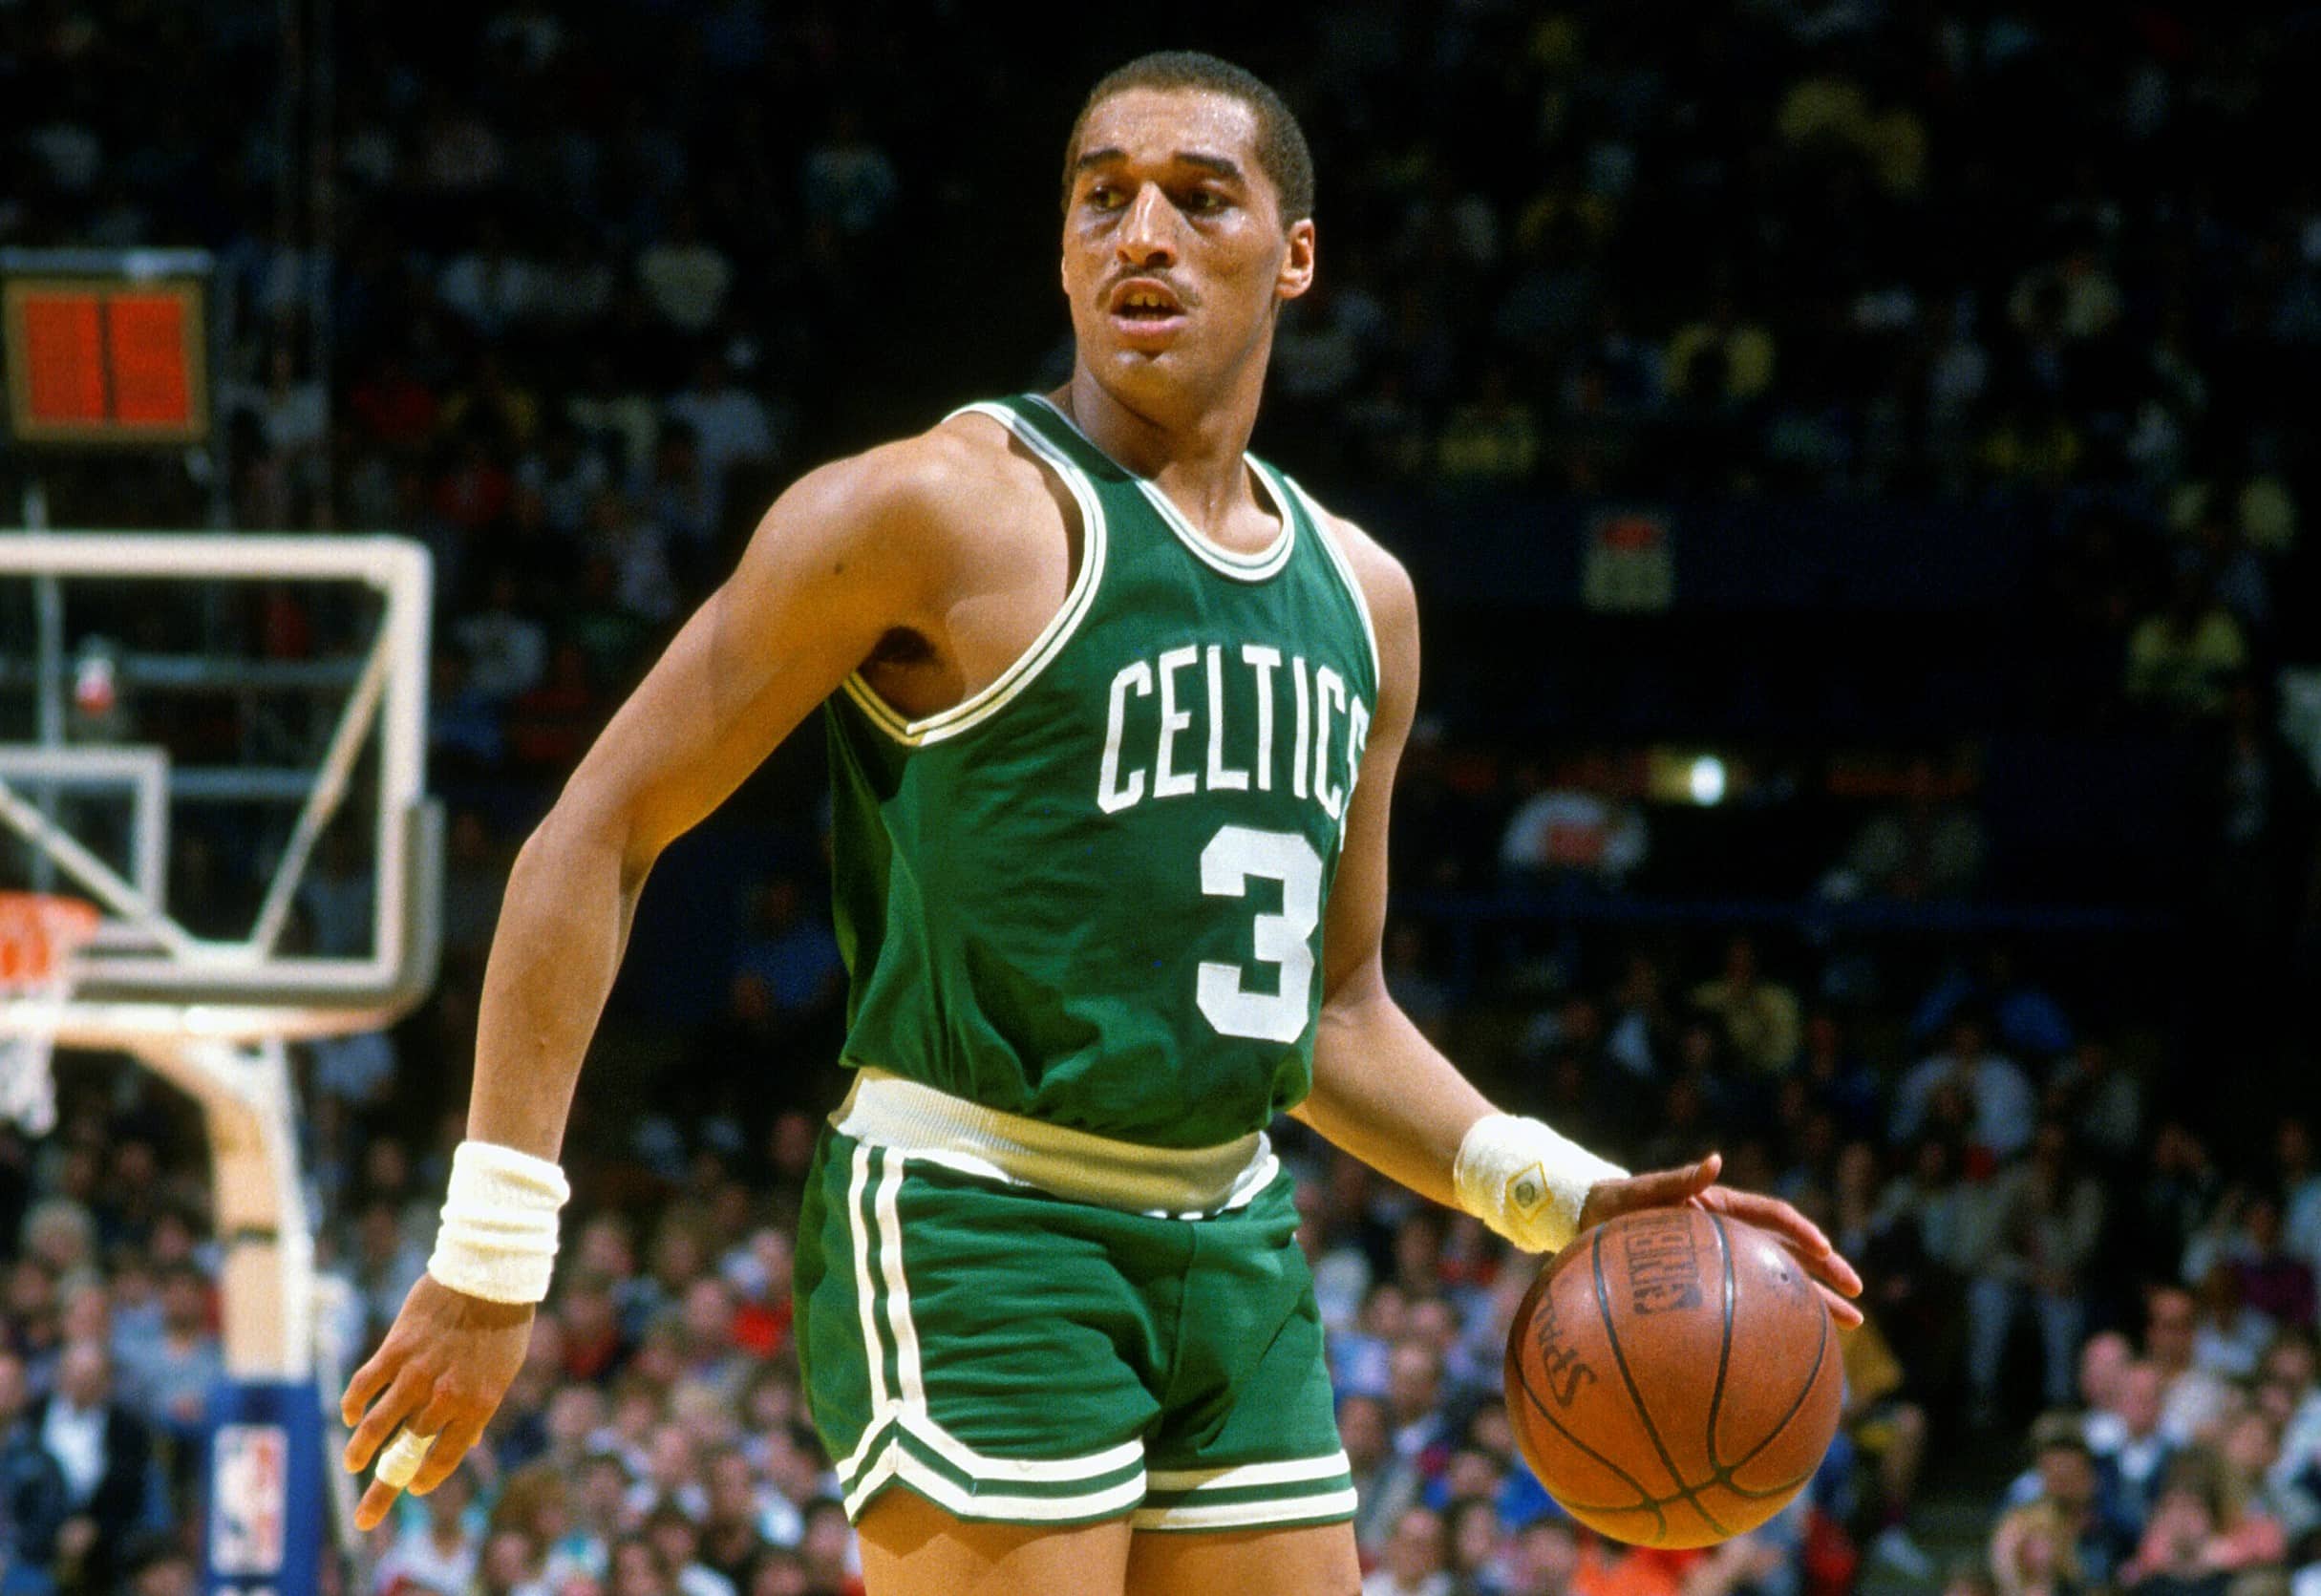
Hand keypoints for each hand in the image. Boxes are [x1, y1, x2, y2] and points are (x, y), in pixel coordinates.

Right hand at [340, 1272, 533, 1529]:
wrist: (490, 1276)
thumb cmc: (502, 1326)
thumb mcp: (503, 1372)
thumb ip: (480, 1407)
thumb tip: (470, 1439)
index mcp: (477, 1405)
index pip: (446, 1456)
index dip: (427, 1478)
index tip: (414, 1488)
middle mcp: (445, 1396)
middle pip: (408, 1449)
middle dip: (385, 1483)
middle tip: (366, 1515)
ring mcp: (417, 1374)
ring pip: (378, 1425)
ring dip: (361, 1450)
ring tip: (352, 1463)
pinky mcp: (395, 1351)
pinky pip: (365, 1386)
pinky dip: (354, 1405)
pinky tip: (351, 1416)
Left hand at [1576, 1152, 1864, 1326]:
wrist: (1590, 1226)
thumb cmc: (1613, 1207)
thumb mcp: (1638, 1193)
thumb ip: (1675, 1180)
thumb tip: (1713, 1160)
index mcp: (1719, 1206)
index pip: (1771, 1216)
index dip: (1799, 1230)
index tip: (1822, 1248)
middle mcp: (1730, 1233)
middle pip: (1790, 1252)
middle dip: (1827, 1270)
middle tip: (1858, 1292)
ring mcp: (1726, 1261)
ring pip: (1781, 1281)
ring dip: (1817, 1300)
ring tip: (1854, 1323)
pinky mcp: (1714, 1287)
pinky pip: (1755, 1304)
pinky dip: (1781, 1321)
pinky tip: (1801, 1346)